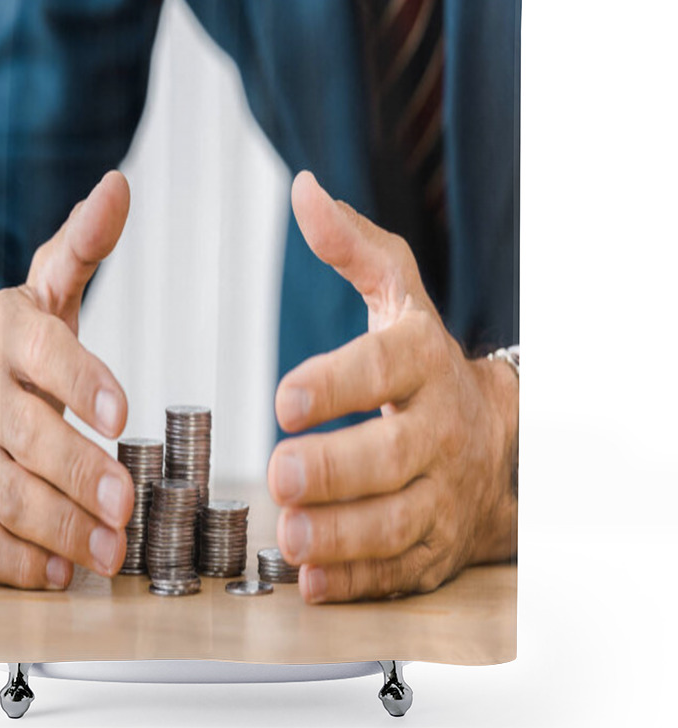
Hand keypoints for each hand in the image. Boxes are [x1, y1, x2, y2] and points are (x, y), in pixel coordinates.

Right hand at [0, 171, 133, 588]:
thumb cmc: (27, 348)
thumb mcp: (51, 289)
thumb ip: (84, 246)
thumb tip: (120, 186)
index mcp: (10, 337)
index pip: (41, 353)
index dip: (78, 379)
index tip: (121, 409)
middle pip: (26, 438)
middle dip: (77, 473)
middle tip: (127, 502)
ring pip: (7, 496)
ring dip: (59, 528)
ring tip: (112, 550)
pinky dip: (19, 561)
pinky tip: (62, 572)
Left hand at [267, 172, 518, 602]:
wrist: (490, 438)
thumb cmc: (423, 363)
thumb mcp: (398, 297)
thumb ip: (352, 248)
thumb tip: (304, 191)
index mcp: (423, 363)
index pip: (384, 369)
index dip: (336, 384)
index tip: (284, 398)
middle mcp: (438, 431)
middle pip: (392, 455)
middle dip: (335, 469)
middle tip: (280, 472)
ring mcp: (441, 494)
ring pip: (397, 521)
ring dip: (343, 534)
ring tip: (291, 535)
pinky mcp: (434, 544)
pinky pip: (399, 568)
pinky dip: (357, 580)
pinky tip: (313, 580)